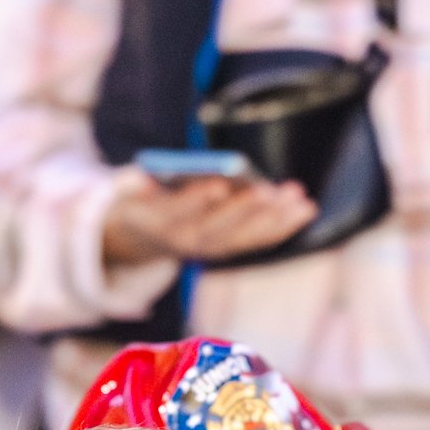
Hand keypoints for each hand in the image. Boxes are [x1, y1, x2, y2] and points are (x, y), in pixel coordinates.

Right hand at [100, 173, 317, 268]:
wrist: (141, 235)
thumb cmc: (137, 201)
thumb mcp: (124, 192)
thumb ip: (131, 186)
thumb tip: (142, 180)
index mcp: (159, 225)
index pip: (179, 213)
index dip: (198, 200)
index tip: (217, 184)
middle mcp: (188, 243)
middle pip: (219, 228)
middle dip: (245, 209)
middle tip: (268, 190)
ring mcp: (211, 249)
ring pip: (246, 237)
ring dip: (275, 219)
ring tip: (300, 199)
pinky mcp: (229, 248)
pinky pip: (258, 240)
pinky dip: (283, 226)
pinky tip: (305, 209)